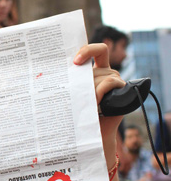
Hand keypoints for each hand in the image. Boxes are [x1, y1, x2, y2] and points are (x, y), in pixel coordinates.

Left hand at [74, 43, 125, 166]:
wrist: (91, 130)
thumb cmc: (78, 111)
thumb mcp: (74, 93)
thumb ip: (72, 81)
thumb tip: (57, 72)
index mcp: (94, 69)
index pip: (96, 50)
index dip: (87, 50)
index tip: (74, 61)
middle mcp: (106, 72)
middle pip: (95, 68)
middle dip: (85, 82)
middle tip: (78, 94)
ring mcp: (115, 80)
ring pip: (102, 76)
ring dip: (92, 90)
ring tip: (87, 104)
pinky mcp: (122, 89)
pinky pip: (111, 82)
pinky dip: (101, 91)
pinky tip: (96, 102)